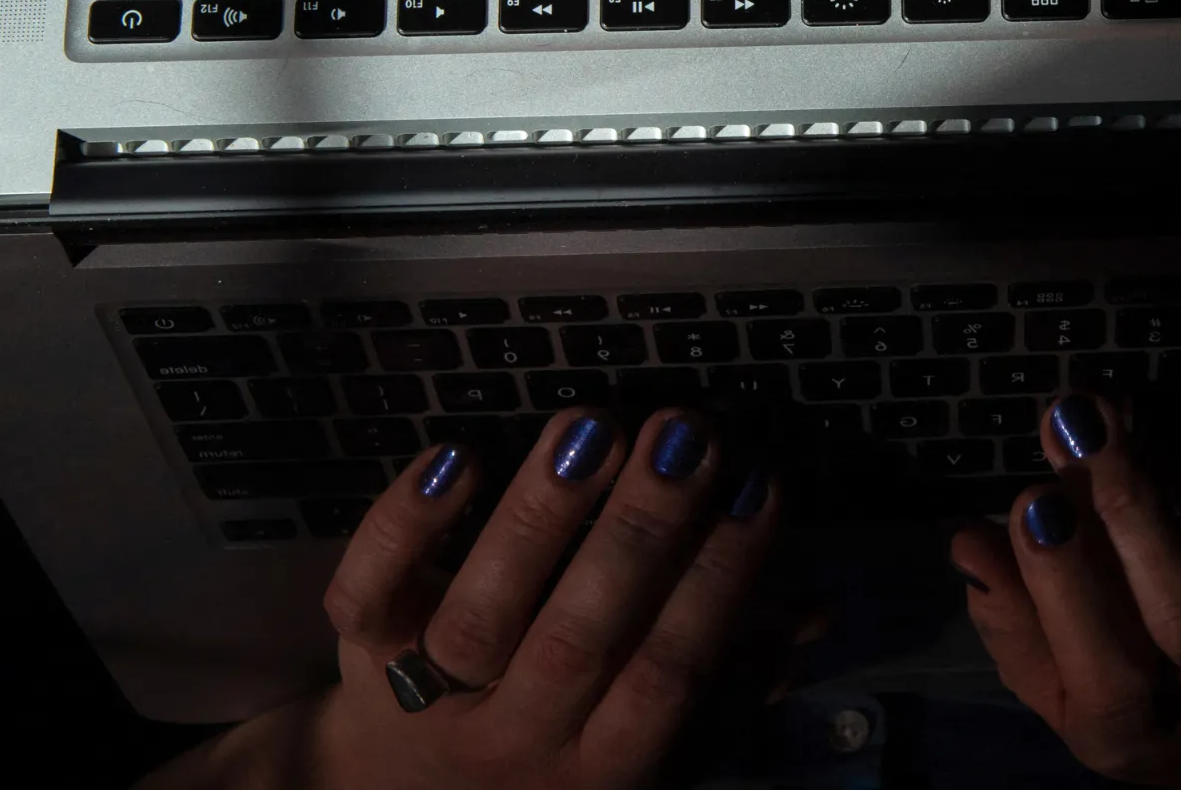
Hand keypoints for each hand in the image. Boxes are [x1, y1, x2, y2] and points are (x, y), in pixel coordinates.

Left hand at [142, 409, 777, 789]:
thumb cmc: (556, 753)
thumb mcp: (654, 741)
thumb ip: (734, 677)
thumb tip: (820, 609)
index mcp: (605, 762)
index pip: (670, 674)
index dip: (718, 583)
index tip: (758, 485)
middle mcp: (519, 740)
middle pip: (578, 641)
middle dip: (637, 534)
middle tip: (683, 435)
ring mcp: (432, 700)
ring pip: (478, 617)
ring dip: (539, 516)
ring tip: (591, 425)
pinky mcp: (361, 657)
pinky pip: (367, 598)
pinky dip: (404, 530)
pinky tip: (459, 455)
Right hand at [950, 395, 1180, 787]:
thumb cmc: (1138, 703)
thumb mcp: (1057, 686)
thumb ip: (1015, 621)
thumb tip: (971, 541)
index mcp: (1133, 727)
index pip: (1105, 668)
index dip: (1068, 581)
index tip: (1034, 495)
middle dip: (1131, 507)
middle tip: (1087, 415)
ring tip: (1164, 411)